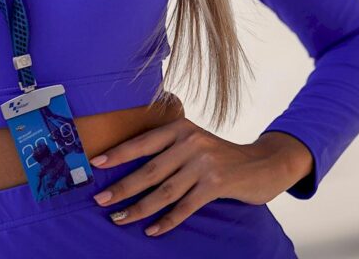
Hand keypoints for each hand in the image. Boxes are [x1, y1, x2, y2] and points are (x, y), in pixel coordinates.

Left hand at [89, 118, 312, 236]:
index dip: (118, 153)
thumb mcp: (195, 141)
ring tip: (120, 219)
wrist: (263, 163)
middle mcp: (190, 142)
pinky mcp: (216, 183)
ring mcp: (204, 163)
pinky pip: (185, 206)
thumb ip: (170, 147)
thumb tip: (132, 167)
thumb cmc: (220, 155)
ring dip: (139, 208)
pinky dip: (167, 221)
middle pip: (149, 170)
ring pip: (164, 192)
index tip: (96, 163)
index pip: (143, 142)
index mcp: (181, 127)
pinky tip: (152, 230)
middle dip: (122, 188)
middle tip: (100, 200)